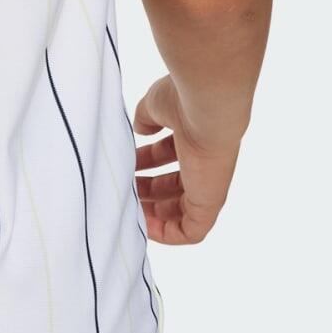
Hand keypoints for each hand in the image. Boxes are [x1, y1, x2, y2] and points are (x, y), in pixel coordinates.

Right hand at [133, 75, 240, 244]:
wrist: (208, 104)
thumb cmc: (183, 98)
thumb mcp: (156, 105)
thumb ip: (147, 117)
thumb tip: (141, 129)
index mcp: (194, 135)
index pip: (172, 154)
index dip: (148, 161)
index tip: (127, 163)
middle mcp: (204, 162)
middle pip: (175, 184)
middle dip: (147, 189)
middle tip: (123, 187)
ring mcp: (208, 184)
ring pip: (181, 209)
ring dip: (153, 212)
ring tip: (127, 208)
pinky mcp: (209, 203)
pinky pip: (190, 230)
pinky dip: (167, 234)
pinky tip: (144, 227)